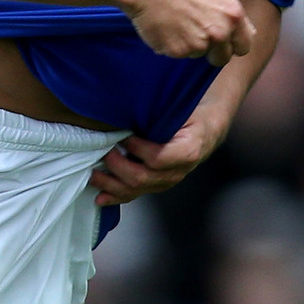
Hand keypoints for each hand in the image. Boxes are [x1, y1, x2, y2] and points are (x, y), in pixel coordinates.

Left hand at [89, 108, 228, 206]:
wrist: (208, 127)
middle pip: (143, 177)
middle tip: (104, 152)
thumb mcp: (186, 106)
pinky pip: (137, 194)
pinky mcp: (158, 184)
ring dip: (113, 184)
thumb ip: (163, 112)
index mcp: (188, 150)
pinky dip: (117, 196)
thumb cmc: (195, 112)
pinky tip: (102, 197)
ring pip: (137, 190)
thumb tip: (132, 109)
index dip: (137, 150)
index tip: (123, 137)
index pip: (158, 158)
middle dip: (118, 167)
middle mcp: (178, 171)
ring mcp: (168, 180)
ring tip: (94, 176)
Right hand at [126, 0, 254, 65]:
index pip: (244, 46)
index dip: (233, 44)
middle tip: (196, 33)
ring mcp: (199, 44)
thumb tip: (248, 31)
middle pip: (222, 58)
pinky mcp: (178, 52)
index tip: (224, 41)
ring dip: (190, 44)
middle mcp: (220, 32)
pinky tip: (166, 26)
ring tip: (177, 22)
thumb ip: (231, 15)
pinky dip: (172, 45)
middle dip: (213, 51)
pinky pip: (178, 54)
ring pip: (198, 54)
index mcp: (232, 15)